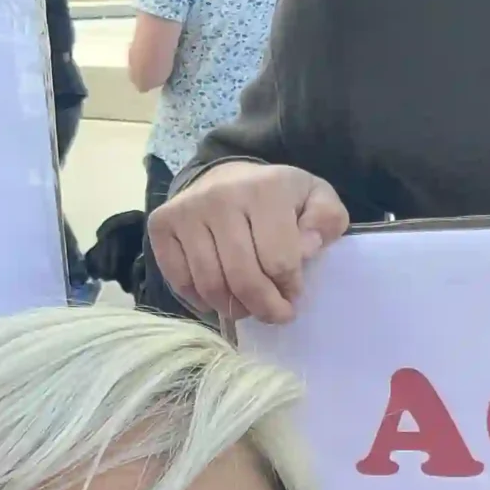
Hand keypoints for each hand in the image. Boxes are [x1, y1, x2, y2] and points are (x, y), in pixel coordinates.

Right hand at [147, 160, 349, 324]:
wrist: (227, 175)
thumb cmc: (277, 197)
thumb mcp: (316, 199)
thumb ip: (326, 221)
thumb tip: (307, 248)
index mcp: (263, 190)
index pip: (279, 261)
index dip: (290, 288)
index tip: (293, 293)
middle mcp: (219, 197)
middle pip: (243, 278)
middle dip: (264, 308)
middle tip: (274, 315)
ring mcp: (186, 211)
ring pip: (210, 285)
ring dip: (233, 308)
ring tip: (247, 307)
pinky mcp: (162, 224)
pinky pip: (180, 281)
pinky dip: (200, 300)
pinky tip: (218, 295)